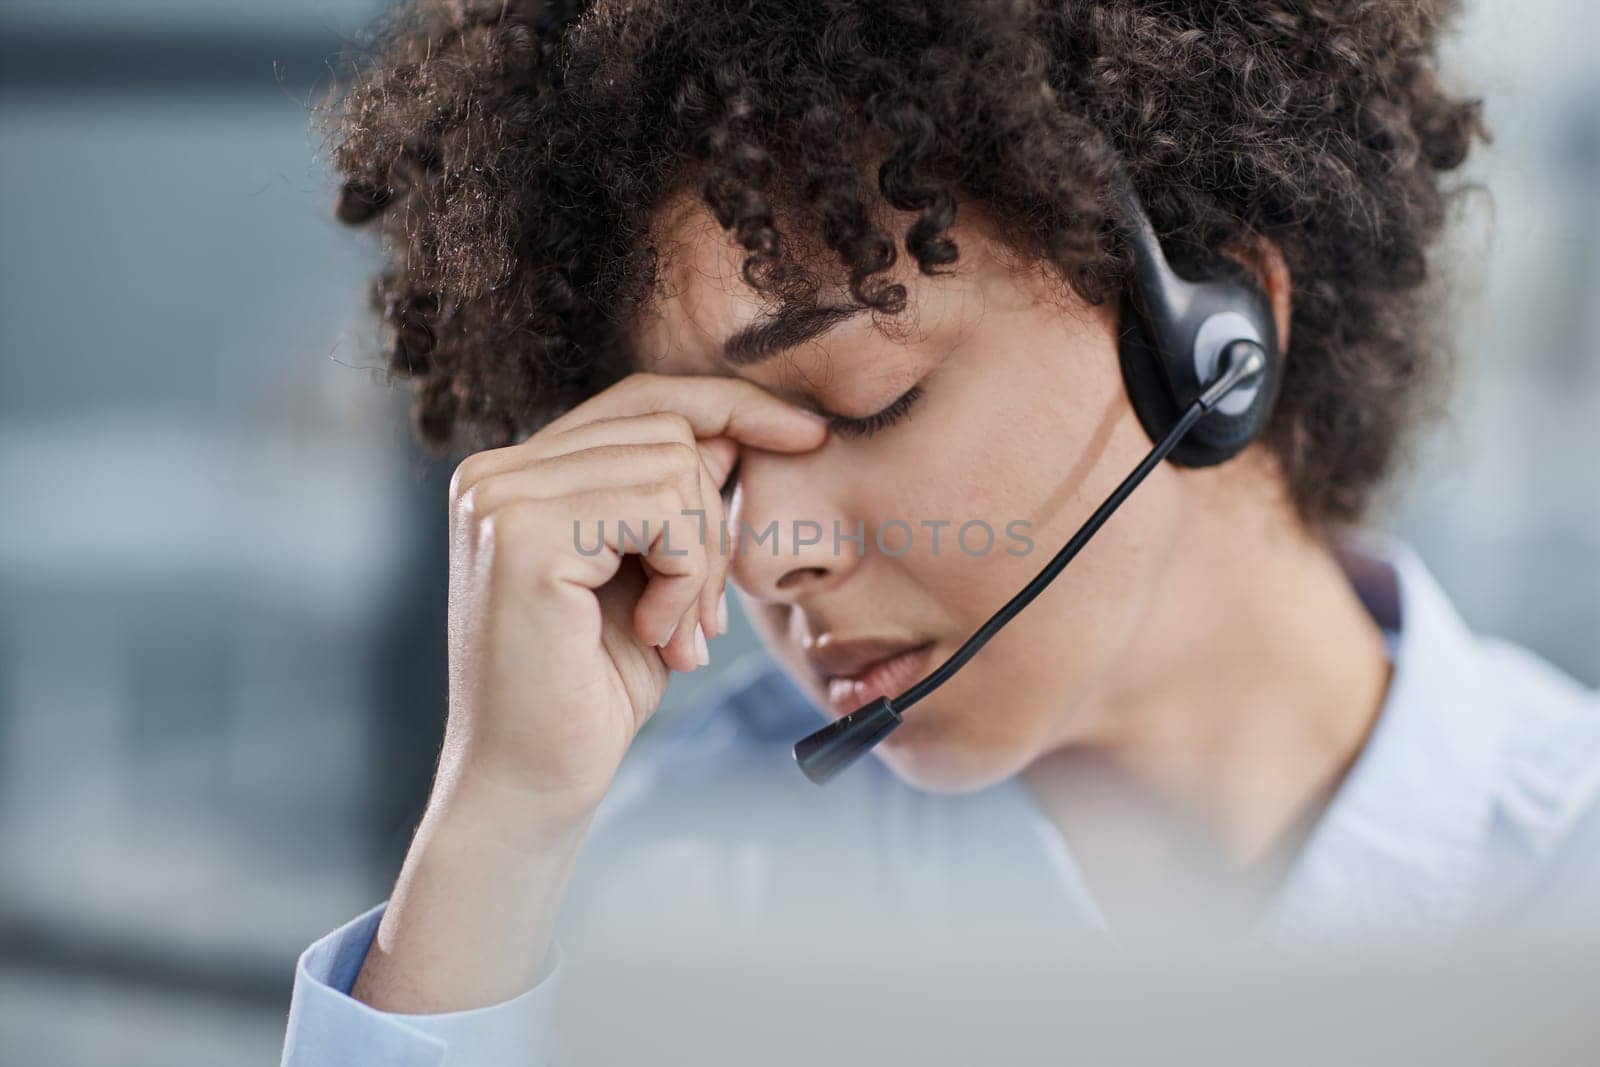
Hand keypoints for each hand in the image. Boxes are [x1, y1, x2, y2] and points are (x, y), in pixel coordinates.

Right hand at [434, 372, 828, 822]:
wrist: (530, 784)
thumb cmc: (591, 690)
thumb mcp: (652, 579)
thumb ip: (676, 502)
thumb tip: (734, 430)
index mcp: (518, 475)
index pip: (640, 400)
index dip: (728, 406)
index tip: (807, 432)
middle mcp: (495, 472)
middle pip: (667, 432)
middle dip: (713, 523)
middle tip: (700, 618)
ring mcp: (500, 497)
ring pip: (673, 467)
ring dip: (701, 560)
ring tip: (676, 633)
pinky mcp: (522, 534)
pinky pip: (661, 509)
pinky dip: (684, 575)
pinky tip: (657, 634)